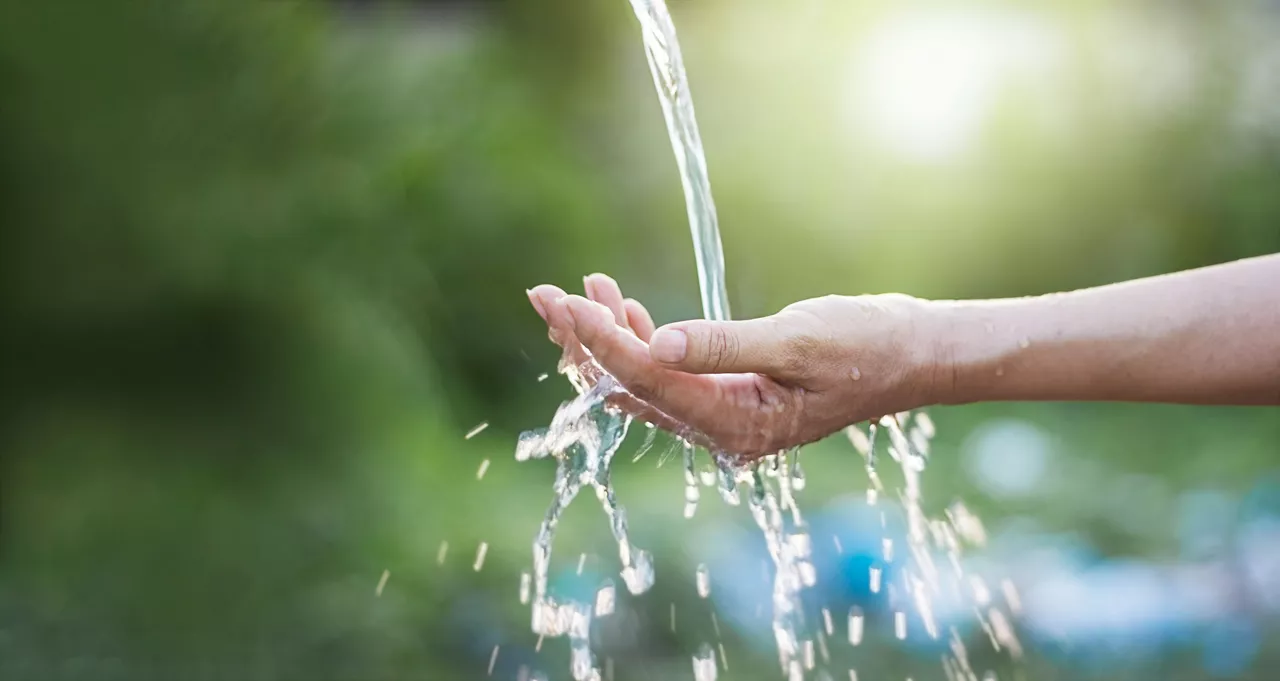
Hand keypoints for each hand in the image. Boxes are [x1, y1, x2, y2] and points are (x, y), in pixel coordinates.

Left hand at [528, 274, 936, 458]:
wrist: (913, 354)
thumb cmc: (869, 345)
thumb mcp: (800, 340)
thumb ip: (725, 345)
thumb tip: (654, 343)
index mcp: (738, 425)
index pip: (648, 382)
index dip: (600, 341)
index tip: (563, 301)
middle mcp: (721, 429)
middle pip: (630, 390)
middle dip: (584, 342)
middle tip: (543, 294)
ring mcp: (722, 415)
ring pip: (641, 382)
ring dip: (607, 337)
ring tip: (577, 289)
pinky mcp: (727, 395)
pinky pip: (666, 374)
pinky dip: (639, 338)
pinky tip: (621, 304)